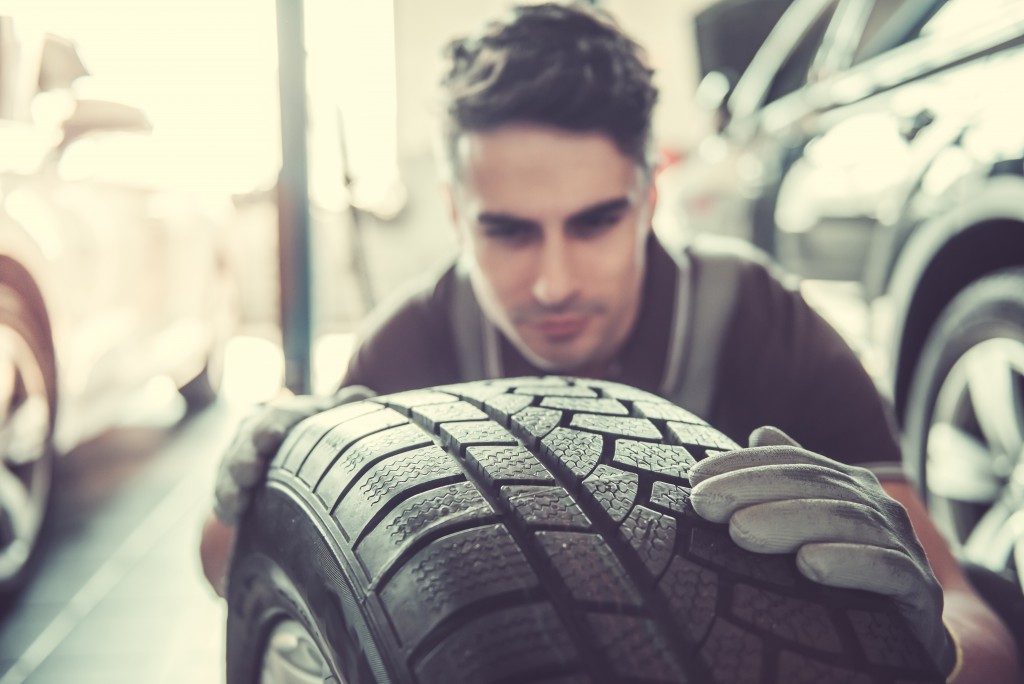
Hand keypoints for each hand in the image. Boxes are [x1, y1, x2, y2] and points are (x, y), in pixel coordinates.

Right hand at [212, 385, 374, 524]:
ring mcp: (239, 456)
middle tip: (249, 473)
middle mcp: (255, 431)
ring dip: (230, 486)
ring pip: (228, 469)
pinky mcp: (230, 481)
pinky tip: (229, 518)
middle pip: (246, 443)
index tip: (270, 438)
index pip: (276, 417)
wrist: (296, 449)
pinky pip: (221, 492)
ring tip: (237, 503)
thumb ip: (346, 407)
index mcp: (283, 414)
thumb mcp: (332, 417)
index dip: (271, 426)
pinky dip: (224, 504)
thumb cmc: (320, 432)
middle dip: (244, 457)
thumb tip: (365, 396)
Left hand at [688, 426, 954, 675]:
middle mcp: (879, 507)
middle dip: (753, 489)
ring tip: (740, 532)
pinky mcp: (921, 591)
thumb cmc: (847, 577)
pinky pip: (888, 568)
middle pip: (814, 485)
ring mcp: (905, 545)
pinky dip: (849, 562)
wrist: (911, 639)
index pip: (792, 463)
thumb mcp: (814, 526)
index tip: (693, 480)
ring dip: (789, 521)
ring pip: (845, 521)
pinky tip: (809, 565)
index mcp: (850, 486)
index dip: (743, 465)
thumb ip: (790, 480)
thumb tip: (761, 432)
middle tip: (703, 504)